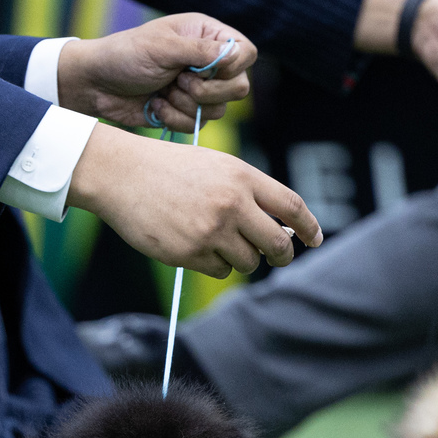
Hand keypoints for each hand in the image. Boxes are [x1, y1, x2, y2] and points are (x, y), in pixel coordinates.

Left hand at [57, 14, 256, 132]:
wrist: (97, 85)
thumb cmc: (126, 56)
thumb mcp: (163, 47)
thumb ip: (201, 52)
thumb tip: (236, 55)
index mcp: (206, 36)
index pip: (246, 52)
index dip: (233, 66)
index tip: (205, 69)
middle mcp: (207, 63)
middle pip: (238, 87)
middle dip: (208, 90)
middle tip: (179, 82)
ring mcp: (198, 89)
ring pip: (219, 110)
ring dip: (188, 105)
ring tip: (163, 92)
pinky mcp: (185, 112)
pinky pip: (198, 124)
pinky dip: (176, 118)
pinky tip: (155, 106)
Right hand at [68, 124, 322, 277]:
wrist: (122, 174)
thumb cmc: (169, 169)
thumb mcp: (215, 167)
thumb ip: (247, 193)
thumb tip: (277, 230)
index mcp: (242, 177)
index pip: (291, 207)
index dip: (309, 227)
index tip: (315, 239)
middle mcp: (232, 204)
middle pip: (276, 244)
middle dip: (281, 255)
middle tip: (278, 257)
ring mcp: (211, 230)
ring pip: (248, 262)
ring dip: (241, 258)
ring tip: (219, 242)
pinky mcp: (190, 252)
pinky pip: (219, 270)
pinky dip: (213, 263)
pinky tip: (194, 245)